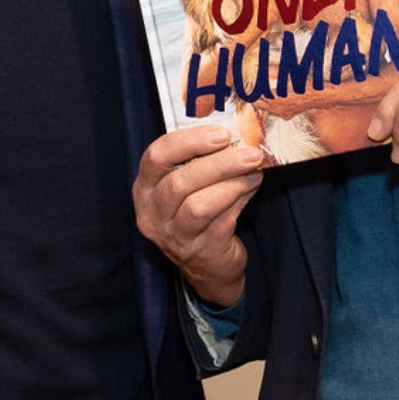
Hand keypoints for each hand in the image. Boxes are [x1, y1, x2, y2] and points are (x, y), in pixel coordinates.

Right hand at [133, 124, 264, 305]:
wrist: (208, 265)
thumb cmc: (198, 215)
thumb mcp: (188, 187)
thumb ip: (201, 162)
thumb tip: (237, 137)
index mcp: (145, 189)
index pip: (156, 157)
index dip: (188, 141)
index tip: (222, 134)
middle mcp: (153, 214)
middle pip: (178, 183)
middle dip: (218, 163)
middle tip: (249, 152)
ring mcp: (175, 236)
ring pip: (199, 206)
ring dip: (232, 184)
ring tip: (254, 171)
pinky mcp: (201, 251)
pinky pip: (222, 222)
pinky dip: (240, 200)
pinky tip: (252, 187)